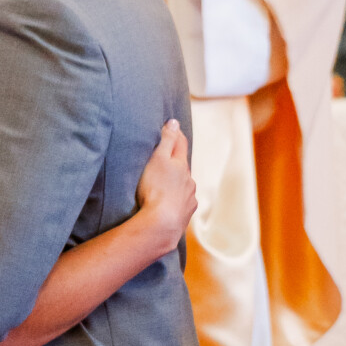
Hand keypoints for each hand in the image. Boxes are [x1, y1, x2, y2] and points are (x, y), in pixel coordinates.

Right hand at [134, 119, 197, 254]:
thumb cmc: (155, 189)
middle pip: (183, 166)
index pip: (180, 144)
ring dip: (178, 183)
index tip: (173, 127)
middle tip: (167, 158)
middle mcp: (189, 180)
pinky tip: (170, 204)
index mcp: (180, 165)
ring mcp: (189, 197)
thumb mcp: (158, 159)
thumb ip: (167, 140)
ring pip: (184, 185)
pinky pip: (183, 203)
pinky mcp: (186, 213)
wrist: (162, 223)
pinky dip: (177, 201)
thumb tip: (174, 122)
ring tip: (166, 185)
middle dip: (177, 161)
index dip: (176, 135)